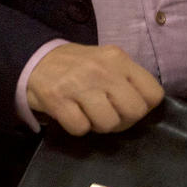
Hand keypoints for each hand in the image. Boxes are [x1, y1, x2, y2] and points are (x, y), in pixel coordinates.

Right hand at [27, 43, 163, 135]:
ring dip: (98, 125)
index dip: (143, 106)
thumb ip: (126, 78)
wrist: (32, 58)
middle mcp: (101, 70)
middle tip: (107, 114)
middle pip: (134, 112)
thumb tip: (143, 108)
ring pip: (108, 123)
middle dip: (122, 120)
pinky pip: (80, 128)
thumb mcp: (105, 61)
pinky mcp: (57, 99)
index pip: (154, 94)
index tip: (126, 105)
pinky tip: (70, 113)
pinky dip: (76, 126)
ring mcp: (78, 84)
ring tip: (87, 113)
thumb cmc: (75, 65)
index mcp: (117, 58)